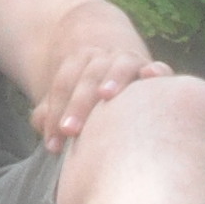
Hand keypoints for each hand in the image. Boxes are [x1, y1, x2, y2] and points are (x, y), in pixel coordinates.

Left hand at [30, 36, 168, 148]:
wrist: (116, 76)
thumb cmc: (86, 104)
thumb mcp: (65, 105)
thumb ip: (50, 116)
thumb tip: (46, 133)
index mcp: (77, 63)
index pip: (63, 85)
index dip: (55, 112)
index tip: (53, 144)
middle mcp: (103, 59)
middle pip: (88, 76)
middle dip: (78, 103)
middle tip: (69, 130)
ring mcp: (129, 62)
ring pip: (120, 65)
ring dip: (113, 77)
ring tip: (105, 95)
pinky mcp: (154, 71)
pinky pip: (158, 67)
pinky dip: (155, 70)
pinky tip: (150, 76)